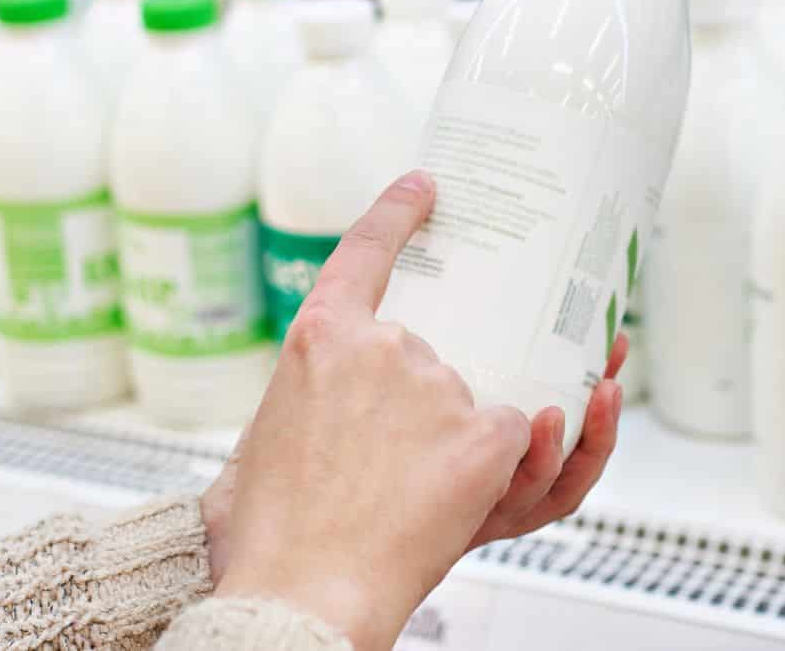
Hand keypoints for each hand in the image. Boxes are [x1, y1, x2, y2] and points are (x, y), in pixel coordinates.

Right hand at [199, 170, 624, 649]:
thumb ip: (305, 403)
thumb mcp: (258, 445)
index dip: (398, 214)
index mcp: (318, 340)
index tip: (424, 189)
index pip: (365, 253)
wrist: (297, 595)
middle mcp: (382, 349)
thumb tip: (320, 408)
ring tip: (422, 497)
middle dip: (423, 414)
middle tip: (394, 469)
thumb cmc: (268, 537)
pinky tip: (477, 488)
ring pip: (478, 400)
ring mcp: (438, 388)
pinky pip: (526, 433)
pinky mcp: (485, 434)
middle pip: (431, 360)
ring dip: (465, 444)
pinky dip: (518, 459)